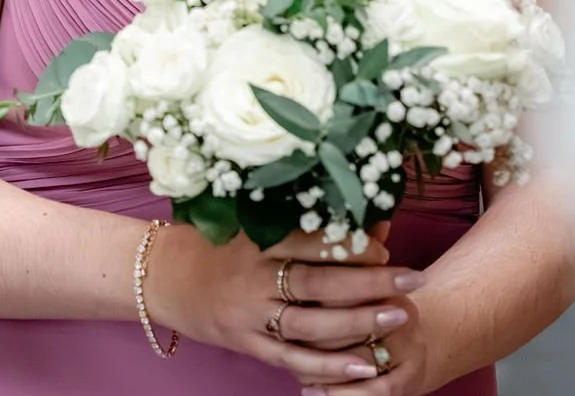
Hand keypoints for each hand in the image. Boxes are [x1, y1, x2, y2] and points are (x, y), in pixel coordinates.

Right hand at [146, 223, 424, 388]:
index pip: (309, 241)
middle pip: (318, 282)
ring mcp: (250, 314)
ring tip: (400, 318)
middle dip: (369, 281)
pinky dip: (331, 364)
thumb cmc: (215, 241)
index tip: (385, 243)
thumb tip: (356, 209)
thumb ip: (296, 219)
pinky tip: (366, 365)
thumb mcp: (248, 220)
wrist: (163, 277)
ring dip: (359, 322)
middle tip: (412, 279)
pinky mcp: (248, 343)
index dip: (349, 244)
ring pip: (311, 323)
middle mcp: (253, 277)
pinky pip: (293, 359)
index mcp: (255, 239)